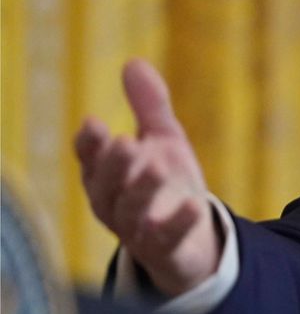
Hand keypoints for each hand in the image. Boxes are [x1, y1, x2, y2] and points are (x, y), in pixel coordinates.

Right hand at [74, 59, 220, 296]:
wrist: (192, 239)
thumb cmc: (167, 187)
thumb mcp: (163, 142)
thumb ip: (149, 107)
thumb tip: (133, 62)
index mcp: (106, 175)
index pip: (90, 158)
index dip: (90, 144)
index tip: (94, 123)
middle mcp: (113, 204)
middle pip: (106, 185)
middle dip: (114, 165)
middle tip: (125, 142)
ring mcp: (136, 231)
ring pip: (130, 213)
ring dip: (142, 190)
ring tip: (158, 167)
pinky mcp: (163, 250)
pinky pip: (167, 239)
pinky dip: (178, 223)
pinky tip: (195, 205)